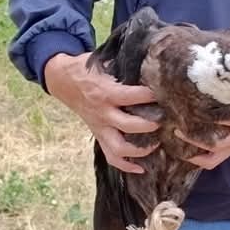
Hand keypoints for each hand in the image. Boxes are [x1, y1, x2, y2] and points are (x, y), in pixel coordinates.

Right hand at [44, 51, 158, 175]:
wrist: (63, 81)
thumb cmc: (87, 69)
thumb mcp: (102, 61)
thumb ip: (123, 67)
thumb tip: (149, 64)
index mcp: (105, 93)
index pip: (132, 97)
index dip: (150, 96)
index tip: (164, 94)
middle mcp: (103, 113)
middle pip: (129, 126)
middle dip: (150, 125)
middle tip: (165, 120)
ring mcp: (100, 127)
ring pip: (120, 148)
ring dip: (140, 150)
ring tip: (157, 144)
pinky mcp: (98, 136)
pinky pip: (111, 157)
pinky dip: (126, 166)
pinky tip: (142, 168)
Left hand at [181, 85, 229, 169]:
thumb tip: (213, 74)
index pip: (221, 112)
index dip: (201, 108)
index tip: (184, 99)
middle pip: (211, 135)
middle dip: (190, 129)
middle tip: (173, 119)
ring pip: (211, 150)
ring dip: (191, 146)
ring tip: (175, 136)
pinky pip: (215, 160)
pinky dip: (200, 159)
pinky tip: (187, 152)